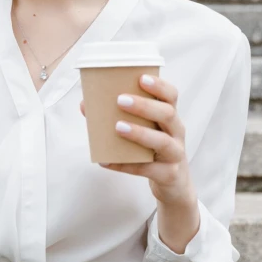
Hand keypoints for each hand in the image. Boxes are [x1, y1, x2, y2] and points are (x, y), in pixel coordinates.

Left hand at [79, 73, 195, 207]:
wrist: (173, 182)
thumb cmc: (153, 149)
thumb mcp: (145, 130)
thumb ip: (120, 116)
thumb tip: (85, 105)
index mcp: (170, 117)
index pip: (171, 96)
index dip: (159, 86)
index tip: (141, 78)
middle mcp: (177, 132)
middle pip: (168, 114)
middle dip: (144, 106)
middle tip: (120, 100)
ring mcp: (175, 154)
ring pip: (162, 141)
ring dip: (139, 133)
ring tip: (118, 127)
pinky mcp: (168, 174)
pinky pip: (147, 169)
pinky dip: (125, 165)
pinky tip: (106, 161)